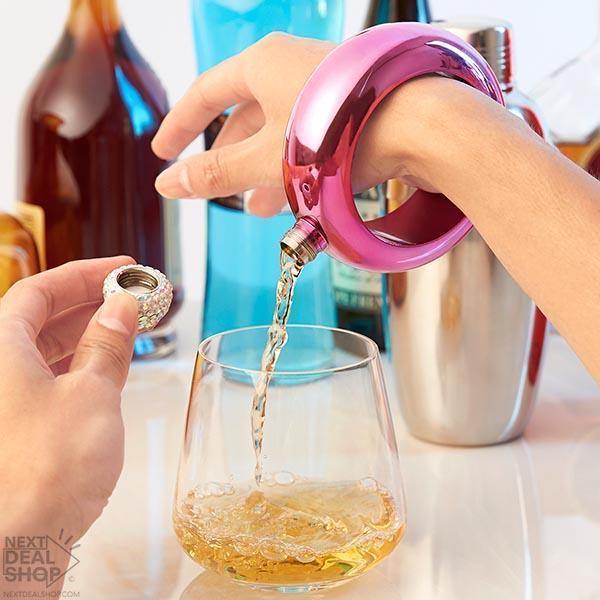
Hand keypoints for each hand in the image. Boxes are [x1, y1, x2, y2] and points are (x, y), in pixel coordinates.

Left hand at [0, 258, 137, 560]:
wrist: (15, 548)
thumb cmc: (44, 471)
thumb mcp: (92, 394)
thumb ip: (108, 345)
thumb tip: (122, 308)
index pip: (40, 290)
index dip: (85, 274)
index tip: (123, 269)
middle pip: (38, 318)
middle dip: (90, 304)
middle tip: (133, 299)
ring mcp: (2, 402)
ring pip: (42, 352)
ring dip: (86, 336)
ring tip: (129, 330)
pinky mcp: (14, 431)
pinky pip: (44, 382)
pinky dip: (77, 368)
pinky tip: (107, 370)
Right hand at [152, 33, 408, 215]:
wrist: (420, 126)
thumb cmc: (338, 133)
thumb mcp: (263, 160)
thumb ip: (214, 174)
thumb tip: (168, 186)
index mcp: (262, 64)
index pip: (205, 93)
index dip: (180, 125)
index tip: (164, 151)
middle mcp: (292, 65)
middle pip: (245, 114)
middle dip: (229, 158)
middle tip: (215, 190)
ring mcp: (324, 84)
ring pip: (280, 130)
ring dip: (264, 171)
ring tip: (260, 207)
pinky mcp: (351, 106)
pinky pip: (309, 136)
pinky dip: (296, 166)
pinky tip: (298, 197)